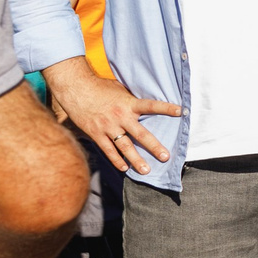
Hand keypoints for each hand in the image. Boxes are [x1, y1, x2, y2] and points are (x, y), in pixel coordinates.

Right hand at [47, 60, 177, 173]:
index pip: (151, 105)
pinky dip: (116, 160)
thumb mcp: (120, 89)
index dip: (166, 108)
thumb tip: (145, 104)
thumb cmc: (99, 87)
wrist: (75, 89)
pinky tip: (124, 168)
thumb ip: (132, 99)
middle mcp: (120, 116)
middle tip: (165, 157)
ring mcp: (107, 127)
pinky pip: (108, 150)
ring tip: (146, 170)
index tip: (181, 112)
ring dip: (136, 160)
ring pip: (125, 147)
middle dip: (154, 147)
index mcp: (128, 103)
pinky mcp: (96, 133)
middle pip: (141, 134)